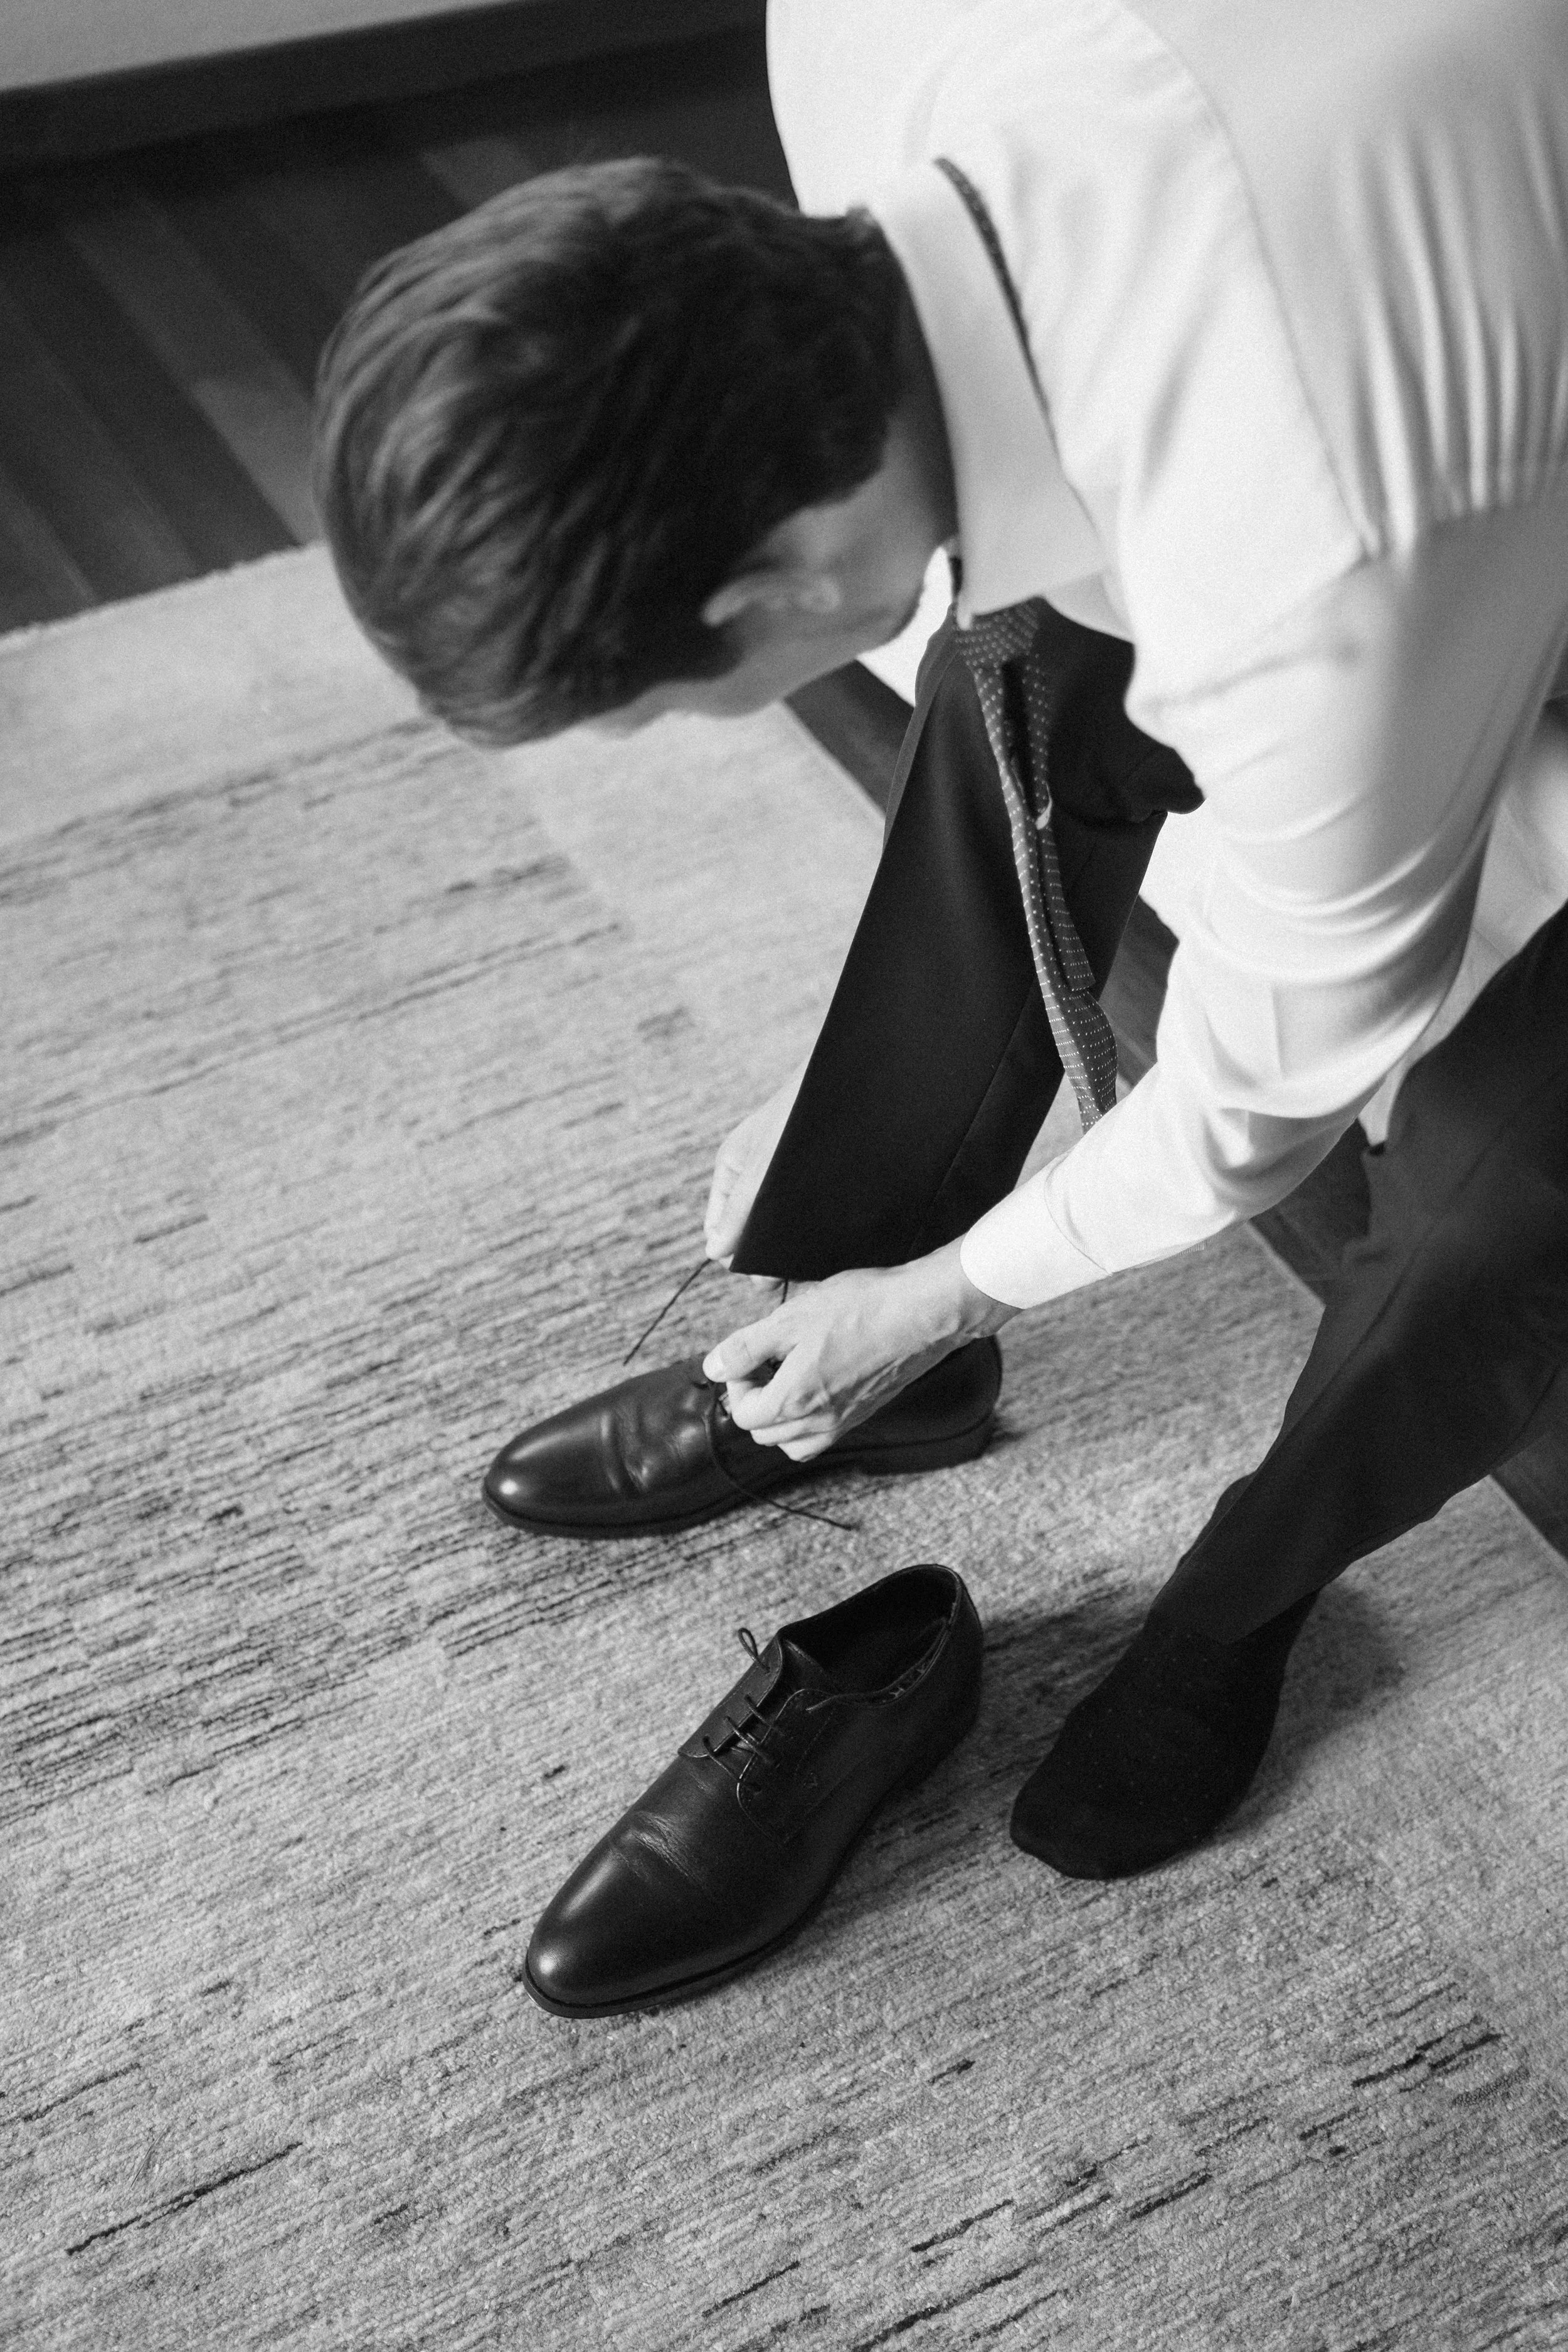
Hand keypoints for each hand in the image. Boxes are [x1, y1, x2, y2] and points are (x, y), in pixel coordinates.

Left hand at [701, 1239, 1018, 1460]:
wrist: (923, 1313)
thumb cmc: (862, 1309)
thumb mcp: (789, 1318)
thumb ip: (746, 1347)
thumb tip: (713, 1367)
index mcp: (794, 1400)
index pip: (744, 1415)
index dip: (736, 1382)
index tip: (748, 1355)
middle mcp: (820, 1421)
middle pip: (765, 1434)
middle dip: (755, 1400)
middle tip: (765, 1362)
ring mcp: (846, 1421)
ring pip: (795, 1443)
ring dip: (781, 1418)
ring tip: (788, 1377)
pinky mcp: (866, 1412)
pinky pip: (825, 1435)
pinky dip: (810, 1421)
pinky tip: (818, 1383)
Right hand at [704, 1061, 807, 1264]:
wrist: (849, 1079)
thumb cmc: (798, 1113)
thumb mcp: (764, 1168)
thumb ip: (739, 1210)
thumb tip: (714, 1252)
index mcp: (730, 1171)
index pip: (720, 1229)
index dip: (738, 1255)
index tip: (764, 1277)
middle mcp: (752, 1177)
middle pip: (749, 1230)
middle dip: (766, 1252)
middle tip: (793, 1273)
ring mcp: (780, 1178)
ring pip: (776, 1223)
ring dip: (789, 1242)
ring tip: (812, 1260)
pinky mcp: (807, 1180)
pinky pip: (801, 1213)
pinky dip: (809, 1228)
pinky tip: (826, 1241)